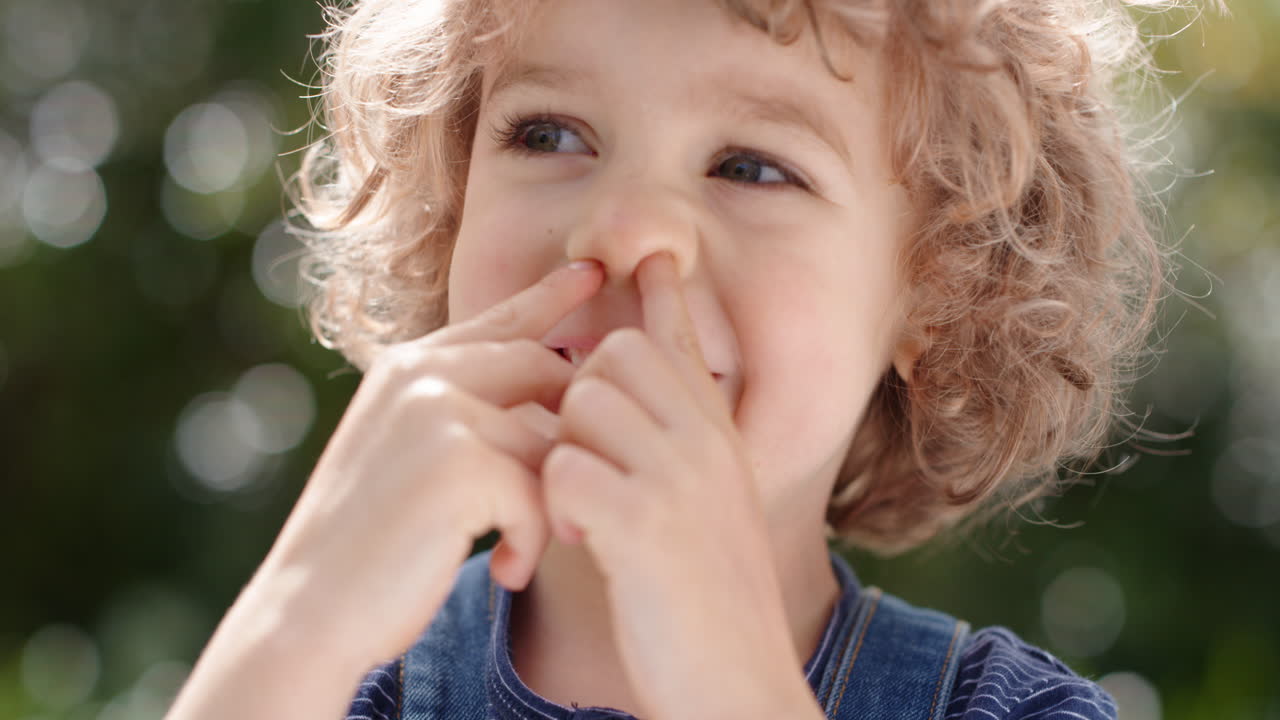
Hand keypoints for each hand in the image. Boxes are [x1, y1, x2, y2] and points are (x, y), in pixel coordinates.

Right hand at [254, 260, 603, 666]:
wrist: (307, 613)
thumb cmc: (369, 545)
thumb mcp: (408, 454)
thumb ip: (458, 409)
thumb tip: (547, 378)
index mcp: (407, 366)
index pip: (501, 319)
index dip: (553, 295)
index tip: (597, 272)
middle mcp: (421, 372)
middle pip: (543, 369)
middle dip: (574, 427)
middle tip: (580, 485)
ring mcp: (438, 411)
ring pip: (550, 443)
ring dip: (548, 507)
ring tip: (517, 551)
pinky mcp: (459, 463)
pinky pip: (542, 493)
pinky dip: (533, 541)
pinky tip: (504, 571)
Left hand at [541, 253, 822, 719]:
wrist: (740, 691)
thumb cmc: (711, 608)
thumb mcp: (713, 514)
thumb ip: (682, 455)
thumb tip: (631, 408)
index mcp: (722, 440)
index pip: (684, 343)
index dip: (663, 296)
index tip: (650, 254)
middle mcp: (708, 444)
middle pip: (614, 353)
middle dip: (578, 396)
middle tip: (582, 462)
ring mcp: (680, 480)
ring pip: (582, 404)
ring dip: (561, 454)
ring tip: (580, 513)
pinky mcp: (646, 527)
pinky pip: (565, 469)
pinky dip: (553, 504)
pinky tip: (578, 543)